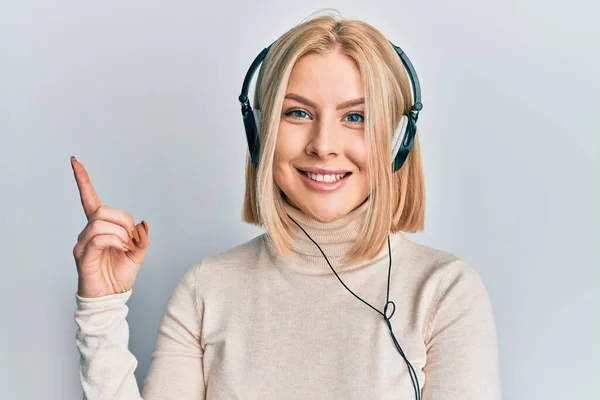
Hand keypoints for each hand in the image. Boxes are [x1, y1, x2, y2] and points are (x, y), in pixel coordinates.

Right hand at [71, 156, 149, 297]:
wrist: (112, 297)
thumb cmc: (120, 274)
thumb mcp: (139, 253)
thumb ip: (141, 237)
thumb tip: (142, 223)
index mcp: (101, 227)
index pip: (89, 198)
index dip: (82, 179)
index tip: (75, 161)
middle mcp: (88, 231)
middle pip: (103, 210)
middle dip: (123, 221)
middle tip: (131, 239)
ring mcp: (83, 243)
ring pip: (101, 223)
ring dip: (120, 233)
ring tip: (125, 248)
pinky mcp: (82, 255)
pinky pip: (98, 238)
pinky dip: (114, 241)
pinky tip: (120, 250)